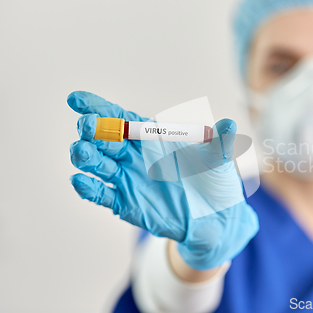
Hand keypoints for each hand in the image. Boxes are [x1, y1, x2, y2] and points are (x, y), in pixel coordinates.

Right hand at [68, 91, 258, 269]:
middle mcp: (135, 154)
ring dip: (86, 157)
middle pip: (104, 138)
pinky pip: (101, 194)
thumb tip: (229, 124)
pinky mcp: (126, 202)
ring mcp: (128, 178)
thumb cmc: (216, 180)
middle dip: (92, 130)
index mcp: (153, 136)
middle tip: (88, 127)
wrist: (216, 217)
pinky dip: (88, 188)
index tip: (76, 100)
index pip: (120, 117)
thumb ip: (220, 142)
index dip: (98, 107)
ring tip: (83, 152)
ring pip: (97, 164)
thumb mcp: (219, 159)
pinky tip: (80, 181)